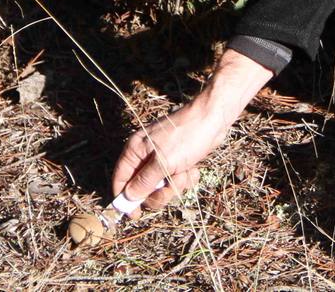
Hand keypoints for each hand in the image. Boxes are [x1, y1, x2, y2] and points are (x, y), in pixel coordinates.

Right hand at [110, 48, 271, 211]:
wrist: (214, 119)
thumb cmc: (187, 136)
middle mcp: (145, 155)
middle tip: (172, 187)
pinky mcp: (177, 161)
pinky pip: (175, 181)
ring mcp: (161, 158)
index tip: (135, 215)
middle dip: (159, 192)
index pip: (120, 179)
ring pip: (161, 187)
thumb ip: (144, 181)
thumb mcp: (164, 162)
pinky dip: (185, 179)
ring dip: (175, 185)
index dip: (124, 199)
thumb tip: (128, 197)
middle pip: (142, 188)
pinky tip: (193, 170)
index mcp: (135, 150)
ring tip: (186, 172)